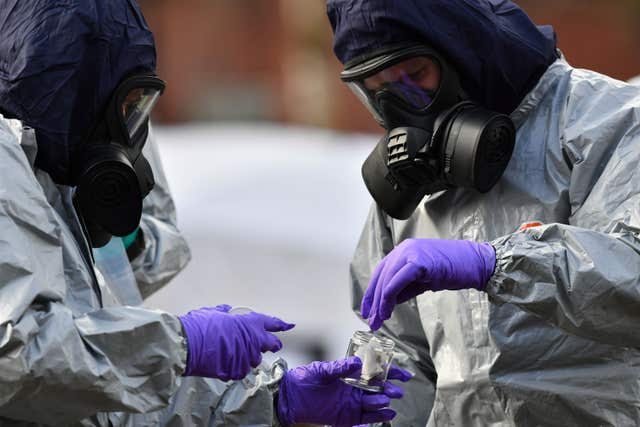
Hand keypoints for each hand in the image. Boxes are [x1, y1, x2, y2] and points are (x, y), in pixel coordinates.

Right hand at [178, 305, 294, 380]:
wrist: (186, 344)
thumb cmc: (200, 325)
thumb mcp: (213, 312)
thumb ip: (224, 312)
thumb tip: (226, 311)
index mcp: (250, 323)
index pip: (272, 323)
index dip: (281, 324)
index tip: (289, 325)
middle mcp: (253, 341)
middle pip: (271, 344)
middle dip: (272, 344)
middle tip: (270, 345)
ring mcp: (246, 358)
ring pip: (255, 359)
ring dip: (249, 356)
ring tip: (235, 352)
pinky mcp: (236, 372)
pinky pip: (240, 370)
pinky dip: (235, 367)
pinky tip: (224, 362)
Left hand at [276, 356, 411, 426]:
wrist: (289, 397)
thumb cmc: (304, 379)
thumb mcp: (322, 370)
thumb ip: (339, 368)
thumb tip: (357, 363)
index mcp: (350, 374)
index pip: (374, 372)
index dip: (390, 372)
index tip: (402, 374)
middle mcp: (354, 389)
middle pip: (378, 389)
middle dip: (389, 389)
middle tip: (396, 390)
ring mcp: (352, 403)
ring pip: (374, 404)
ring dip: (382, 402)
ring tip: (385, 400)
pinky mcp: (348, 417)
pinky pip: (366, 418)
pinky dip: (378, 416)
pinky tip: (387, 413)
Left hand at [363, 238, 495, 329]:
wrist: (475, 263)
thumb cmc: (453, 271)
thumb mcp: (423, 280)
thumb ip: (405, 288)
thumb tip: (388, 302)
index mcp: (403, 251)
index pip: (381, 272)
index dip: (372, 292)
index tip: (368, 310)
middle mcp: (403, 249)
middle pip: (380, 277)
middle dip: (373, 301)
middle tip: (371, 321)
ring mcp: (410, 253)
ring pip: (386, 280)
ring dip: (380, 303)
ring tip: (380, 320)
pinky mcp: (418, 262)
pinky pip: (397, 282)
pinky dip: (389, 297)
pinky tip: (388, 310)